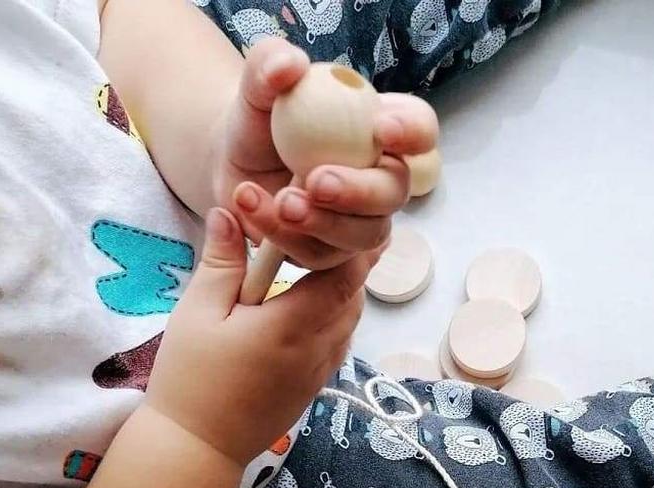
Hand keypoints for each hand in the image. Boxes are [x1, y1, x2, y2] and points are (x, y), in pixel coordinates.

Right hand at [146, 208, 379, 465]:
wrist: (199, 448)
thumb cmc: (192, 380)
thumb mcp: (197, 313)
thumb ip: (222, 261)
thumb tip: (231, 210)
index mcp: (295, 325)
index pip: (346, 274)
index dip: (347, 242)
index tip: (333, 218)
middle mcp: (321, 348)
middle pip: (354, 295)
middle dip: (344, 262)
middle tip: (321, 233)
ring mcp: (322, 370)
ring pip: (350, 319)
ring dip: (339, 290)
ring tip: (311, 264)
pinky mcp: (316, 386)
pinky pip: (339, 341)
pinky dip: (333, 317)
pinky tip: (304, 306)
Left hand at [212, 38, 437, 270]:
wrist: (234, 162)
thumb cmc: (261, 120)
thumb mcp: (257, 86)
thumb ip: (268, 65)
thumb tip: (290, 65)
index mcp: (381, 131)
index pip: (420, 129)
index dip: (412, 132)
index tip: (382, 128)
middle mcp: (380, 180)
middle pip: (395, 193)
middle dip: (361, 192)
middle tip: (318, 182)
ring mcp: (360, 222)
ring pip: (363, 235)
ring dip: (324, 223)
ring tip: (282, 202)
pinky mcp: (330, 252)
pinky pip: (319, 255)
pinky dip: (284, 235)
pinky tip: (252, 205)